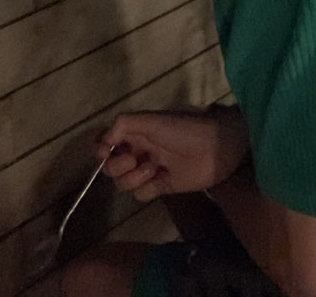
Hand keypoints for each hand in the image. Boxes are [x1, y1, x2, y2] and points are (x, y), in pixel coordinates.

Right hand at [98, 108, 249, 202]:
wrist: (215, 149)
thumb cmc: (182, 130)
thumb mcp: (151, 120)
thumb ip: (124, 124)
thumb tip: (104, 140)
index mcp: (133, 133)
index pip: (105, 142)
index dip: (100, 149)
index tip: (105, 152)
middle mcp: (137, 151)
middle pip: (110, 167)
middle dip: (118, 166)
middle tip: (134, 159)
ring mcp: (148, 170)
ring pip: (124, 183)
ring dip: (134, 177)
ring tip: (154, 168)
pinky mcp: (162, 187)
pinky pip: (142, 195)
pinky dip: (148, 189)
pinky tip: (163, 180)